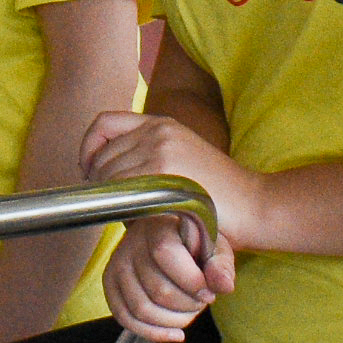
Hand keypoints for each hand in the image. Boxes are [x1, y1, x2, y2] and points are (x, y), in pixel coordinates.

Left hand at [80, 110, 260, 242]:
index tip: (89, 173)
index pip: (103, 124)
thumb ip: (145, 156)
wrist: (254, 205)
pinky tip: (140, 219)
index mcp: (160, 123)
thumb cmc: (216, 195)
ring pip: (107, 177)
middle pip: (100, 156)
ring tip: (137, 215)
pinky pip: (121, 192)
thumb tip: (97, 173)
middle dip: (100, 184)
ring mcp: (159, 149)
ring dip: (113, 201)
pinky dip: (123, 209)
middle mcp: (157, 130)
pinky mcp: (163, 173)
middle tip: (120, 207)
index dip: (88, 149)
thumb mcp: (181, 159)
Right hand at [100, 214, 233, 341]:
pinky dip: (152, 332)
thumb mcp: (215, 247)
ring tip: (188, 313)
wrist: (173, 236)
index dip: (191, 281)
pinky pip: (125, 317)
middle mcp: (132, 242)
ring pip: (141, 308)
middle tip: (201, 302)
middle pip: (156, 290)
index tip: (208, 292)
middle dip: (187, 306)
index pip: (165, 254)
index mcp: (159, 225)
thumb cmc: (196, 243)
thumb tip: (224, 286)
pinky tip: (173, 333)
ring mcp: (118, 263)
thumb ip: (221, 265)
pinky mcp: (111, 283)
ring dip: (172, 321)